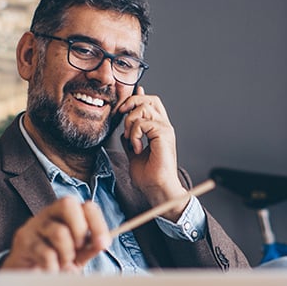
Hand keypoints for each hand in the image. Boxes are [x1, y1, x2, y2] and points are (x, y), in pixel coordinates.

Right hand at [0, 196, 110, 271]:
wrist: (29, 276)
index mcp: (67, 213)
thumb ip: (91, 247)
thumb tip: (102, 242)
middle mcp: (49, 214)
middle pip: (68, 204)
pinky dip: (54, 267)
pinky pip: (46, 254)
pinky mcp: (23, 241)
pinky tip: (51, 270)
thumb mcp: (78, 254)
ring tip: (63, 263)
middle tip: (79, 249)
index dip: (98, 223)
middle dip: (80, 230)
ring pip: (59, 232)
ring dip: (67, 253)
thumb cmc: (56, 260)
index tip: (104, 244)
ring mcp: (34, 225)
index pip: (87, 206)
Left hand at [118, 86, 188, 218]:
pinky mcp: (164, 134)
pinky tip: (137, 148)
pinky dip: (134, 135)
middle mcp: (164, 126)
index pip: (151, 104)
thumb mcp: (134, 152)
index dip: (139, 97)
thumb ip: (131, 139)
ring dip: (130, 123)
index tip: (125, 103)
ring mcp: (165, 129)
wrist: (157, 188)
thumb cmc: (149, 176)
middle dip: (131, 103)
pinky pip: (142, 123)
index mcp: (159, 129)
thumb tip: (124, 130)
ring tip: (131, 140)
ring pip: (143, 109)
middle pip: (149, 100)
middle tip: (121, 115)